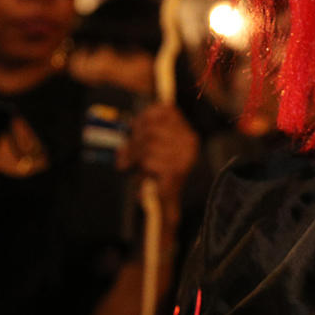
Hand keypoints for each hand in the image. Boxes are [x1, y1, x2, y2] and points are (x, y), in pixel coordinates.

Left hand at [117, 102, 197, 216]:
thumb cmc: (160, 174)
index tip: (134, 127)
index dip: (146, 116)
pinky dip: (142, 169)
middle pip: (152, 129)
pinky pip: (149, 161)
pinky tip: (144, 175)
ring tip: (132, 166)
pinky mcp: (176, 170)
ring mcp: (184, 155)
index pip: (166, 111)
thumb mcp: (154, 149)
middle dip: (134, 142)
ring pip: (149, 145)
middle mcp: (189, 141)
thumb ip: (144, 135)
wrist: (168, 203)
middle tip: (125, 156)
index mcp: (187, 133)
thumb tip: (130, 125)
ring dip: (135, 156)